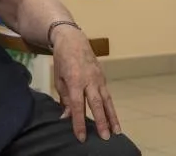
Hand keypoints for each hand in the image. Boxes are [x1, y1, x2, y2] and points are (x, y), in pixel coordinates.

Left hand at [51, 26, 120, 141]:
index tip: (81, 136)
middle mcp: (89, 79)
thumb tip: (66, 117)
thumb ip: (65, 99)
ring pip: (107, 100)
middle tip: (105, 137)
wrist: (73, 40)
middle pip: (96, 103)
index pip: (77, 105)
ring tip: (116, 131)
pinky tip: (113, 119)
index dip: (79, 122)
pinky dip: (110, 108)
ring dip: (112, 117)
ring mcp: (98, 78)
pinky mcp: (103, 77)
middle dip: (101, 121)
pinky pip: (107, 95)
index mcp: (74, 80)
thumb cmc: (62, 60)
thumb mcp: (59, 79)